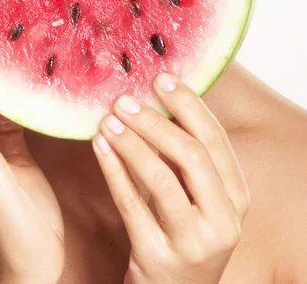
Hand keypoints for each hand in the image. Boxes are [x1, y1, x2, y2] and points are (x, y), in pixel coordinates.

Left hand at [92, 72, 250, 283]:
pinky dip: (113, 170)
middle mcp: (223, 220)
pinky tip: (99, 145)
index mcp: (237, 196)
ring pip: (162, 180)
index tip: (161, 77)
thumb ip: (186, 155)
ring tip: (108, 118)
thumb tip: (158, 96)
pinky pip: (132, 205)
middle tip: (125, 98)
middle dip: (156, 121)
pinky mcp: (158, 259)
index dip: (188, 104)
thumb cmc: (183, 230)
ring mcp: (193, 243)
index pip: (215, 139)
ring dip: (132, 143)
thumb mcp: (198, 195)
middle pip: (191, 156)